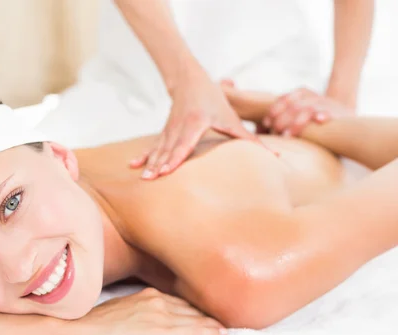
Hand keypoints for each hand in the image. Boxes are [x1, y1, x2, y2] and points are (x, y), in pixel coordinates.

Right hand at [70, 288, 226, 334]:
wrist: (83, 330)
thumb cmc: (96, 323)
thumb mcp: (121, 308)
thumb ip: (139, 309)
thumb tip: (145, 318)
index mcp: (148, 294)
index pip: (179, 301)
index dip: (195, 308)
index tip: (207, 312)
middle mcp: (158, 300)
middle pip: (190, 308)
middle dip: (206, 313)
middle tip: (223, 319)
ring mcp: (161, 314)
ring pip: (195, 318)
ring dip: (212, 323)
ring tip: (225, 328)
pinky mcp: (162, 331)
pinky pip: (192, 331)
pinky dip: (208, 331)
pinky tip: (220, 334)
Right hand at [129, 70, 261, 179]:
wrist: (189, 80)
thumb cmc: (213, 100)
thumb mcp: (232, 118)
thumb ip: (250, 139)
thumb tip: (275, 154)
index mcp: (195, 123)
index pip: (184, 143)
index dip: (175, 158)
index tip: (167, 170)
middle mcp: (179, 127)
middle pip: (168, 149)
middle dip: (159, 165)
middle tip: (150, 181)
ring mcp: (169, 130)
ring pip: (158, 149)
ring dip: (150, 164)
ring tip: (144, 178)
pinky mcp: (164, 133)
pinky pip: (152, 146)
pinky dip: (143, 157)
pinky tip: (132, 166)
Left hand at [263, 87, 354, 136]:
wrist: (346, 121)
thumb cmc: (315, 123)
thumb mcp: (297, 117)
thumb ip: (280, 120)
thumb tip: (257, 129)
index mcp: (301, 94)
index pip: (284, 99)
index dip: (274, 111)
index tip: (266, 123)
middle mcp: (312, 97)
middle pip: (293, 106)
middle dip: (282, 120)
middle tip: (275, 132)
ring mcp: (325, 104)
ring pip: (307, 109)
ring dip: (296, 123)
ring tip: (287, 136)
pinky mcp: (337, 113)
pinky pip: (329, 112)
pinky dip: (323, 115)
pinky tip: (318, 120)